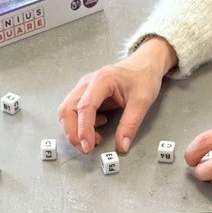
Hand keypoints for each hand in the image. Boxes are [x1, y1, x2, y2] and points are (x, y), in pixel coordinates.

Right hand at [58, 36, 176, 153]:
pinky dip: (81, 125)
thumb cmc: (143, 77)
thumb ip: (131, 124)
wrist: (144, 64)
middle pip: (67, 109)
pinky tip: (97, 127)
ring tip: (93, 141)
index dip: (83, 129)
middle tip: (86, 149)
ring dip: (74, 130)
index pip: (84, 107)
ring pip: (67, 111)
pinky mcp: (85, 95)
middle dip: (73, 132)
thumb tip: (121, 146)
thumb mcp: (142, 101)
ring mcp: (84, 88)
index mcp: (101, 80)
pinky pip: (74, 112)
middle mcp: (87, 83)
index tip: (88, 146)